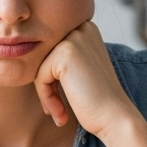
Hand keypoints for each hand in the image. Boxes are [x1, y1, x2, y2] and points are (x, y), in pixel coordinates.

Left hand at [34, 21, 133, 137]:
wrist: (115, 117)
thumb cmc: (98, 101)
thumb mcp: (81, 71)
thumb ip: (63, 59)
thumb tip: (30, 57)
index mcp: (87, 29)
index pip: (52, 52)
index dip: (53, 79)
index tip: (61, 101)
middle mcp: (82, 29)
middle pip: (45, 58)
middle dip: (47, 86)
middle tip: (58, 110)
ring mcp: (74, 39)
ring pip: (40, 67)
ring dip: (46, 94)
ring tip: (59, 113)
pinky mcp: (64, 54)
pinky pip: (40, 77)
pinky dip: (46, 98)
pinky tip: (61, 113)